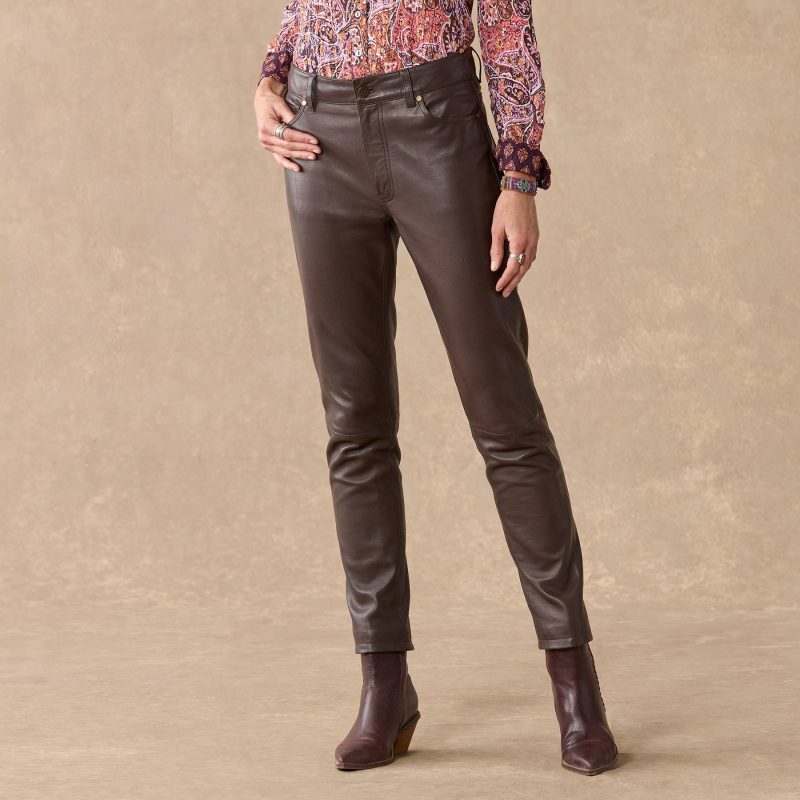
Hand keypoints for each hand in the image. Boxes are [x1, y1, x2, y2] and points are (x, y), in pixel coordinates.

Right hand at [254, 77, 321, 171]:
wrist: (262, 102)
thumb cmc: (273, 103)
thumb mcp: (281, 106)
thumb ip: (291, 118)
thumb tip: (304, 129)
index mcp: (267, 126)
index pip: (288, 135)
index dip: (302, 139)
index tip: (315, 141)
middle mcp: (265, 138)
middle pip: (288, 146)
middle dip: (304, 148)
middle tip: (317, 150)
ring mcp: (266, 144)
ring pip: (286, 153)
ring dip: (300, 156)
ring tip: (313, 157)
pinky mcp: (270, 148)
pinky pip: (279, 158)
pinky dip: (288, 164)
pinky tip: (298, 169)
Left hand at [489, 172, 539, 296]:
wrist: (521, 189)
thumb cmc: (505, 207)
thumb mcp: (496, 228)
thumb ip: (496, 249)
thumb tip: (494, 267)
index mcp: (519, 241)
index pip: (512, 267)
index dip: (505, 280)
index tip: (498, 288)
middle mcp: (530, 242)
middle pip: (523, 269)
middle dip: (513, 282)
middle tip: (504, 293)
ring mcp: (535, 238)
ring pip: (529, 263)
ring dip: (520, 275)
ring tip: (511, 284)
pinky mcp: (535, 235)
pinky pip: (532, 255)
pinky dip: (525, 265)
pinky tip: (520, 268)